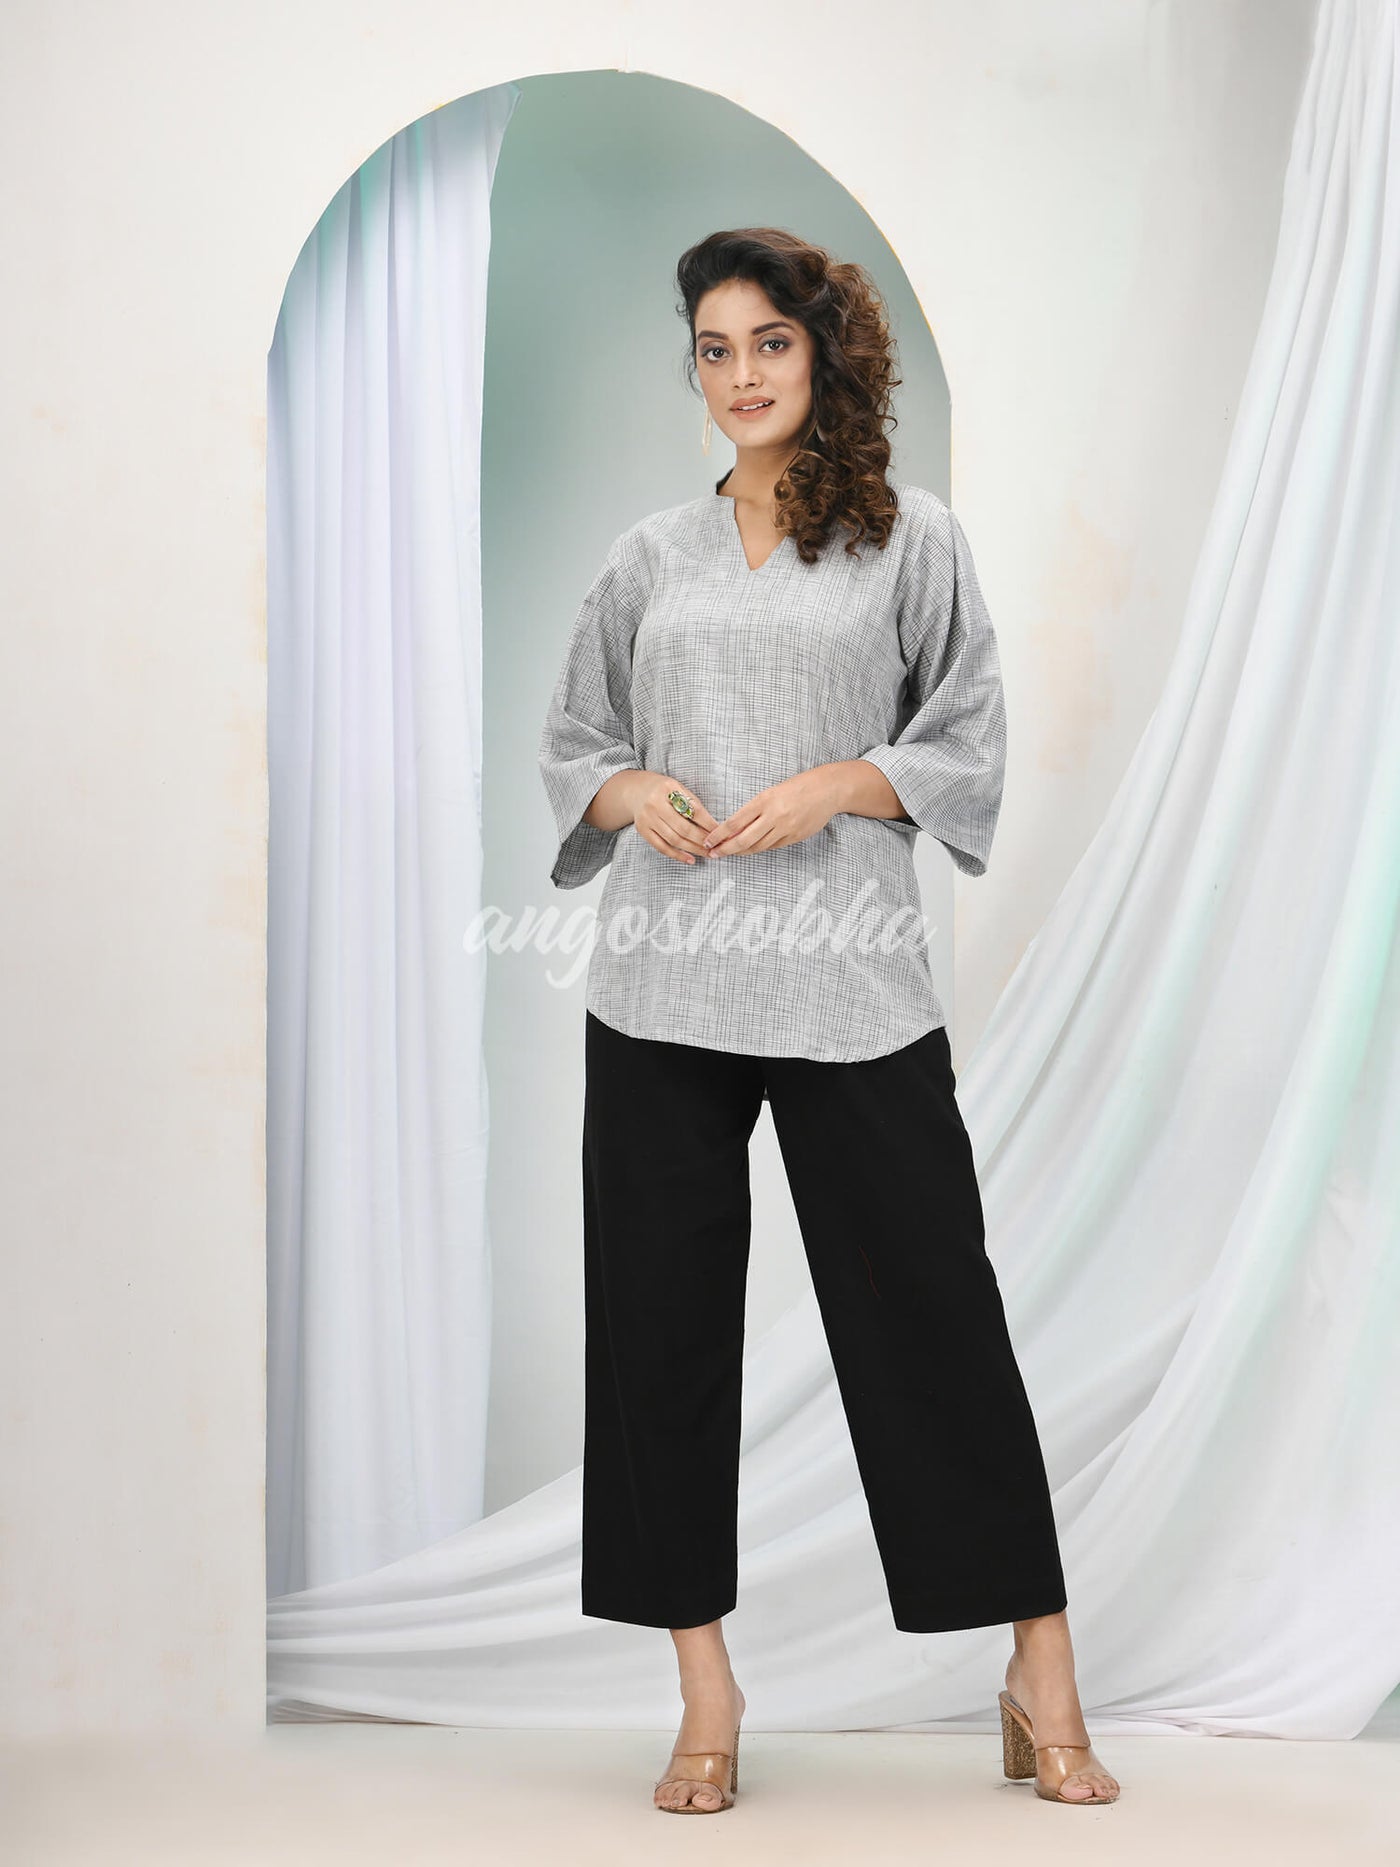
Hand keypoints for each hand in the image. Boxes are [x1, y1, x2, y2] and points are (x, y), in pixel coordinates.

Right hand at [630, 772, 723, 866]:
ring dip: (693, 849)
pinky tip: (690, 859)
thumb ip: (693, 804)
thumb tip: (714, 827)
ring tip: (707, 854)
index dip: (709, 823)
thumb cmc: (664, 791)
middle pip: (684, 828)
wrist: (637, 791)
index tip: (720, 833)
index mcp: (668, 788)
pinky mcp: (642, 830)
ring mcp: (647, 818)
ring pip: (674, 839)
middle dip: (703, 840)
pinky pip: (662, 847)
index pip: (694, 810)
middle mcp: (655, 803)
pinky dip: (677, 855)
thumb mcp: (678, 788)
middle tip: (716, 847)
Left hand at [703, 769, 838, 855]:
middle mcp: (774, 816)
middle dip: (726, 849)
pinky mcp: (795, 837)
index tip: (708, 842)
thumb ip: (753, 810)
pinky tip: (751, 848)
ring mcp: (786, 829)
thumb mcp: (771, 792)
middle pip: (743, 840)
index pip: (734, 822)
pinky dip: (759, 848)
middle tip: (714, 854)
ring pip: (758, 847)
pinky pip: (773, 847)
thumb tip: (733, 828)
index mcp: (764, 800)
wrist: (828, 790)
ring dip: (741, 852)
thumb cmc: (798, 787)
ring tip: (730, 853)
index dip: (718, 835)